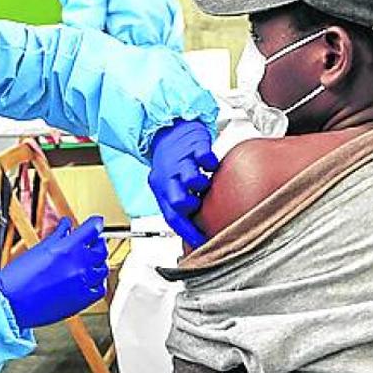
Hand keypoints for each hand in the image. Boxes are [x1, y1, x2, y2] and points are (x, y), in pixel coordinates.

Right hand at [0, 216, 108, 328]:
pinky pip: (99, 289)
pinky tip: (90, 280)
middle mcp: (79, 264)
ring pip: (103, 269)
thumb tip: (66, 227)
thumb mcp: (39, 249)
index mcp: (68, 248)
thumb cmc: (18, 278)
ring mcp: (83, 283)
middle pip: (101, 249)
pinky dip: (97, 283)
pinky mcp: (82, 301)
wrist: (11, 302)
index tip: (96, 223)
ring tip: (90, 261)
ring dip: (98, 263)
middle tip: (92, 242)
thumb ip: (57, 236)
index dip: (96, 224)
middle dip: (97, 243)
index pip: (93, 229)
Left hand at [147, 120, 219, 247]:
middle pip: (178, 201)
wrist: (166, 129)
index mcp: (161, 189)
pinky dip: (210, 163)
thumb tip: (194, 228)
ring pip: (192, 179)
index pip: (172, 217)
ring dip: (202, 185)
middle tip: (199, 203)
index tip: (200, 243)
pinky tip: (210, 165)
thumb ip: (178, 204)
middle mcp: (169, 176)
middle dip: (192, 206)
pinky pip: (204, 157)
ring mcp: (182, 161)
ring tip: (205, 182)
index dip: (187, 232)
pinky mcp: (194, 146)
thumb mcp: (168, 185)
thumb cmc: (170, 162)